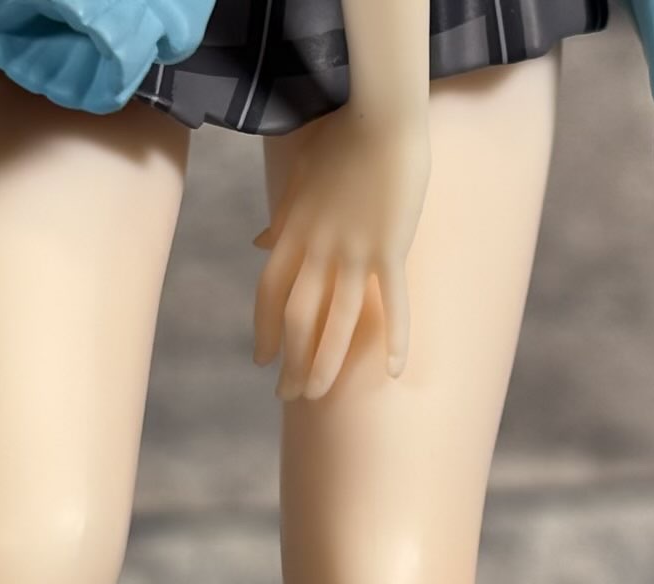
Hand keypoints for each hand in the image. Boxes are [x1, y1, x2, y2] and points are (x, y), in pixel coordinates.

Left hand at [252, 108, 429, 400]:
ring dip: (325, 363)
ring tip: (318, 395)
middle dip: (289, 361)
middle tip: (289, 396)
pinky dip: (394, 337)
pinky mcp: (390, 248)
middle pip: (296, 318)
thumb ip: (281, 219)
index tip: (261, 360)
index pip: (268, 294)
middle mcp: (317, 250)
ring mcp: (353, 252)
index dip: (262, 330)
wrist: (380, 116)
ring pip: (335, 322)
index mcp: (293, 233)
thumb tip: (258, 245)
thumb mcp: (299, 177)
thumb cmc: (342, 138)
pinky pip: (391, 303)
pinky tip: (395, 370)